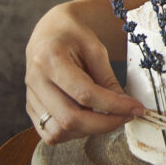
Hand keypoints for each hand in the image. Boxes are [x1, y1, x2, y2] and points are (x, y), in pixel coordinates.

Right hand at [24, 3, 143, 143]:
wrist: (50, 30)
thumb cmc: (73, 35)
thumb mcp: (96, 48)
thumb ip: (108, 78)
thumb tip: (124, 107)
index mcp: (51, 58)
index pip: (84, 93)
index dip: (114, 106)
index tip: (135, 108)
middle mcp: (35, 80)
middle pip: (69, 118)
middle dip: (104, 124)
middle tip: (126, 117)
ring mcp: (30, 96)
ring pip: (58, 131)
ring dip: (89, 131)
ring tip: (108, 117)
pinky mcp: (30, 107)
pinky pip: (50, 133)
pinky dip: (73, 133)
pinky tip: (89, 120)